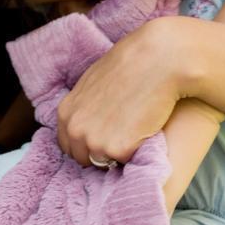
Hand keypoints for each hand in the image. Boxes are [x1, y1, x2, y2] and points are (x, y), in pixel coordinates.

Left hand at [57, 17, 182, 164]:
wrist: (157, 61)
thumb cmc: (130, 65)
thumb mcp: (93, 83)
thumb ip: (85, 106)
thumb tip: (90, 119)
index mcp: (66, 113)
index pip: (68, 145)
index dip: (86, 144)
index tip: (103, 138)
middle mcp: (75, 130)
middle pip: (83, 159)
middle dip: (100, 152)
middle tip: (122, 135)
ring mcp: (95, 142)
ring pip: (104, 163)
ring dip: (117, 154)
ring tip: (133, 131)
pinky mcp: (118, 150)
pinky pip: (126, 161)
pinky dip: (136, 151)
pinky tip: (145, 130)